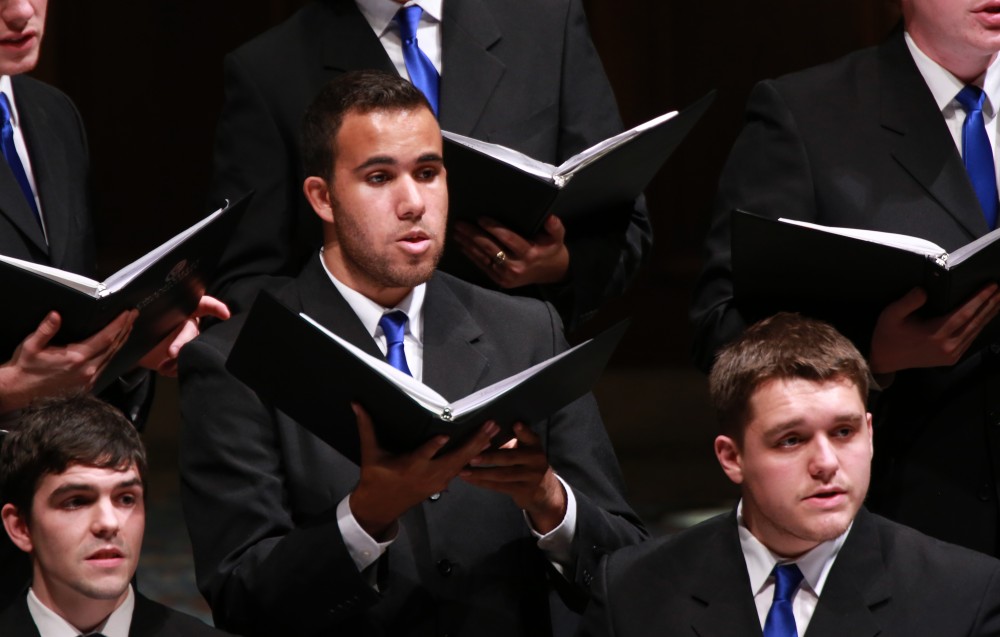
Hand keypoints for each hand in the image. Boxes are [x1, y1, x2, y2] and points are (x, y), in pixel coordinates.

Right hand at [0, 310, 136, 412]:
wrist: (20, 391)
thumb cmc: (25, 369)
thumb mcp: (31, 346)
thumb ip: (45, 330)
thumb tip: (55, 315)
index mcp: (76, 358)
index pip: (106, 337)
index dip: (119, 324)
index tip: (128, 313)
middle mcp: (87, 369)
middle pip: (114, 346)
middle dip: (125, 329)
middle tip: (133, 315)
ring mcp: (89, 378)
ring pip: (112, 356)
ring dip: (121, 340)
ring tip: (128, 327)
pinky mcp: (87, 384)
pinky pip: (105, 366)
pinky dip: (112, 353)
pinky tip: (114, 346)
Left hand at [138, 295, 229, 376]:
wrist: (131, 350)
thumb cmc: (138, 327)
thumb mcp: (142, 316)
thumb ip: (146, 311)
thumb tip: (147, 304)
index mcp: (180, 310)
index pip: (202, 304)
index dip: (215, 308)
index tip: (225, 314)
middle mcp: (186, 325)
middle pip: (192, 331)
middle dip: (183, 342)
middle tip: (171, 352)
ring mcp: (185, 343)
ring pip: (191, 350)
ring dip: (178, 360)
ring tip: (163, 366)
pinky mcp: (181, 359)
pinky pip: (185, 364)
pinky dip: (175, 369)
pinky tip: (165, 369)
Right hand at [349, 403, 499, 539]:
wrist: (380, 506)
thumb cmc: (375, 477)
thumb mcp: (370, 453)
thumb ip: (367, 427)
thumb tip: (356, 404)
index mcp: (408, 467)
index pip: (422, 455)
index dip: (434, 447)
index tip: (445, 436)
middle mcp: (427, 475)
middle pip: (454, 460)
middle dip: (474, 443)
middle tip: (490, 426)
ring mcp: (437, 482)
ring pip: (462, 464)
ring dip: (479, 448)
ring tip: (495, 432)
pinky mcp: (442, 484)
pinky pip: (462, 470)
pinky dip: (475, 459)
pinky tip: (488, 446)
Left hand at [452, 215, 569, 287]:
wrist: (552, 274)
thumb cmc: (551, 250)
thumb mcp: (558, 237)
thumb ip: (555, 227)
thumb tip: (550, 218)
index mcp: (529, 254)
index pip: (508, 239)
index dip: (493, 228)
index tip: (480, 218)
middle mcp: (516, 266)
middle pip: (490, 248)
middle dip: (473, 235)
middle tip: (460, 223)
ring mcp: (506, 276)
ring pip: (483, 257)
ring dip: (468, 244)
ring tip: (456, 232)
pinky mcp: (500, 281)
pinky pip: (483, 266)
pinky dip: (471, 255)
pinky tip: (462, 245)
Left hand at [460, 422, 566, 533]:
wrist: (543, 490)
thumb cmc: (526, 462)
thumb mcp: (525, 448)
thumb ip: (512, 439)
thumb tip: (485, 428)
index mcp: (535, 445)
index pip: (529, 437)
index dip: (523, 432)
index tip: (515, 425)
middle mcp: (536, 460)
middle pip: (510, 458)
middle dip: (489, 457)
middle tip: (471, 456)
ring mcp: (531, 477)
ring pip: (502, 475)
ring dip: (481, 473)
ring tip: (464, 470)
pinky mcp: (523, 491)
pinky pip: (499, 487)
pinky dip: (482, 483)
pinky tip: (470, 479)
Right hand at [870, 284, 999, 373]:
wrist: (885, 359)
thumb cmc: (888, 336)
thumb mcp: (891, 315)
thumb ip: (908, 302)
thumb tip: (923, 290)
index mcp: (935, 335)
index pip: (964, 313)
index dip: (980, 299)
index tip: (991, 287)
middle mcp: (947, 346)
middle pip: (975, 322)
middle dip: (990, 305)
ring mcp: (951, 354)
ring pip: (975, 331)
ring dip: (988, 315)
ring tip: (997, 301)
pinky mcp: (951, 358)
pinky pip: (970, 340)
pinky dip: (980, 327)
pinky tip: (985, 317)